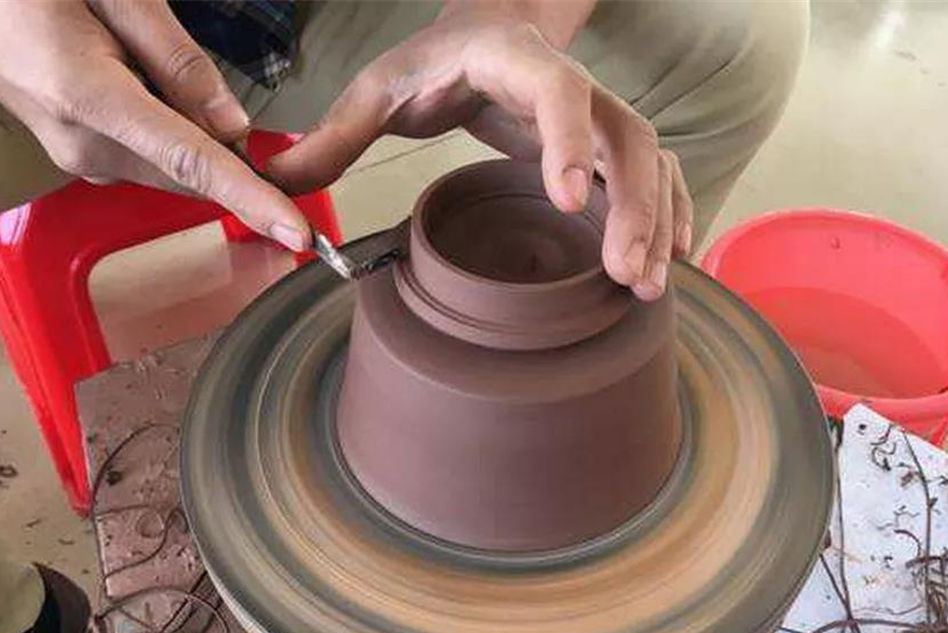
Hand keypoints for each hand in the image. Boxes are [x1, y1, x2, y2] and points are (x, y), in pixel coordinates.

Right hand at [0, 0, 309, 250]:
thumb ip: (179, 62)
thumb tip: (234, 126)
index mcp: (90, 99)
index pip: (193, 163)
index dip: (252, 199)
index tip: (297, 232)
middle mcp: (84, 145)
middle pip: (191, 171)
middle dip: (222, 145)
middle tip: (197, 78)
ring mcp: (78, 156)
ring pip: (174, 168)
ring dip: (190, 133)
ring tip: (141, 61)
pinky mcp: (80, 155)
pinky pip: (149, 156)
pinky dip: (168, 132)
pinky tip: (135, 78)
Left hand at [267, 5, 691, 300]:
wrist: (485, 30)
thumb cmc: (432, 61)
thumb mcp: (379, 88)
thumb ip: (335, 136)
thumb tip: (276, 185)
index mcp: (516, 61)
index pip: (558, 93)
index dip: (570, 143)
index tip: (569, 200)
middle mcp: (574, 84)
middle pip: (626, 136)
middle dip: (632, 205)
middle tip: (623, 273)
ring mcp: (600, 112)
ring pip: (651, 159)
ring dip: (655, 220)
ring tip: (645, 287)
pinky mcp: (609, 141)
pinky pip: (659, 171)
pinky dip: (671, 212)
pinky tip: (671, 259)